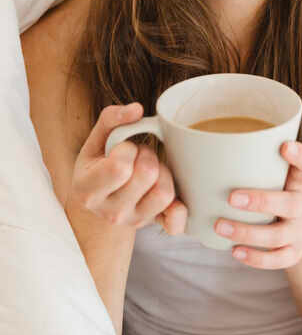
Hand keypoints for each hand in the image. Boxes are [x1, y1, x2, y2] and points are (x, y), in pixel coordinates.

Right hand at [70, 102, 187, 233]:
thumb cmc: (98, 165)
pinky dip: (179, 209)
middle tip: (138, 156)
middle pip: (147, 175)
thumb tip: (137, 109)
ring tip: (149, 170)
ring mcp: (134, 221)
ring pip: (164, 193)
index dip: (127, 150)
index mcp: (89, 191)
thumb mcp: (96, 141)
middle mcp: (111, 212)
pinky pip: (176, 222)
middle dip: (146, 155)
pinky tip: (169, 194)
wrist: (99, 202)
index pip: (119, 167)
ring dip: (163, 173)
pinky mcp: (153, 225)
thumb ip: (111, 119)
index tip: (123, 149)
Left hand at [214, 140, 301, 267]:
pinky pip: (277, 259)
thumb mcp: (276, 176)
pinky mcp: (294, 253)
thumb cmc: (275, 193)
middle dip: (261, 201)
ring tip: (219, 226)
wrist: (300, 228)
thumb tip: (204, 148)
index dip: (300, 155)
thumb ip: (255, 164)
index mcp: (300, 181)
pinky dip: (256, 258)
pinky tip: (234, 250)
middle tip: (231, 197)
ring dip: (248, 232)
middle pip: (290, 204)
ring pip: (278, 235)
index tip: (284, 146)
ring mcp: (300, 231)